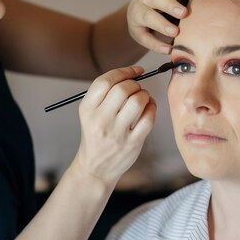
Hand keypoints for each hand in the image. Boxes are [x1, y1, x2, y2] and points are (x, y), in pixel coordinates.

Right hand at [73, 66, 156, 185]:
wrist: (95, 168)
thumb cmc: (96, 135)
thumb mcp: (90, 113)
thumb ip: (106, 94)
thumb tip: (132, 73)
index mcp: (87, 109)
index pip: (105, 81)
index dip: (124, 71)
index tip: (135, 71)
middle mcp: (100, 120)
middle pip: (122, 89)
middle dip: (135, 84)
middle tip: (137, 88)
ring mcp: (117, 133)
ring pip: (137, 101)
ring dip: (144, 95)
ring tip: (143, 98)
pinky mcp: (132, 143)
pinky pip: (148, 118)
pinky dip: (152, 108)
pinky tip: (149, 108)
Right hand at [127, 0, 197, 53]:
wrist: (137, 15)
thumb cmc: (165, 6)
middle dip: (169, 4)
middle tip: (184, 13)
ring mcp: (139, 11)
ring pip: (147, 16)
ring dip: (161, 24)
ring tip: (175, 33)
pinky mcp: (136, 29)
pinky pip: (144, 37)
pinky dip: (156, 44)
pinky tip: (168, 50)